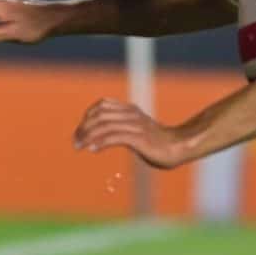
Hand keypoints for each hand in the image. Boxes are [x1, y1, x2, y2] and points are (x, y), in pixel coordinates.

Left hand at [73, 98, 194, 169]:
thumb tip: (98, 139)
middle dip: (83, 127)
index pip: (102, 105)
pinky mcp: (139, 138)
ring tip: (79, 146)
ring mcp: (136, 125)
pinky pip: (115, 137)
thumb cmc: (157, 143)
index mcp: (130, 109)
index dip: (87, 116)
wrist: (179, 147)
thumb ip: (120, 129)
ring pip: (104, 125)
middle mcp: (131, 114)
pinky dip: (101, 142)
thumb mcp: (136, 130)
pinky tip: (93, 149)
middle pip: (99, 114)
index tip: (79, 131)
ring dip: (88, 135)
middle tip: (75, 141)